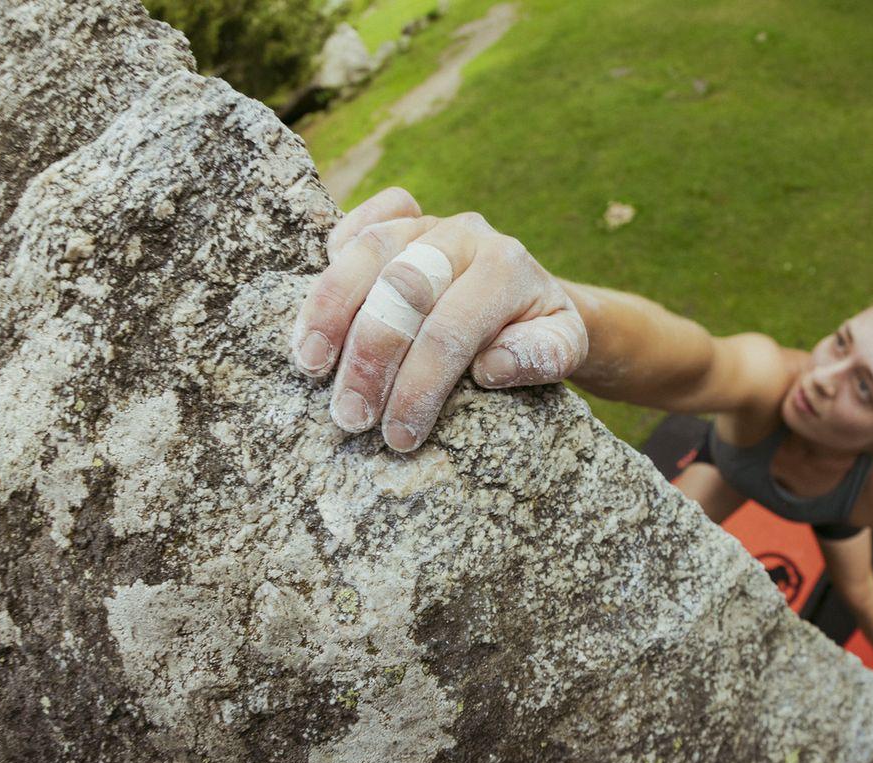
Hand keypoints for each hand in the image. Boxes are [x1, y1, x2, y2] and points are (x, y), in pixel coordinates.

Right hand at [290, 188, 588, 450]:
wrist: (535, 297)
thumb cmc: (540, 333)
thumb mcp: (563, 351)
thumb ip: (544, 357)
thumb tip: (493, 366)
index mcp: (506, 267)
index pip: (450, 330)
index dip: (418, 385)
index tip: (399, 434)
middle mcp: (465, 235)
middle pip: (402, 288)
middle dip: (370, 356)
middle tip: (350, 415)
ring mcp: (428, 222)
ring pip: (369, 251)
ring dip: (330, 311)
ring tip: (309, 365)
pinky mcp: (400, 219)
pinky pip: (363, 218)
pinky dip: (334, 251)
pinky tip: (317, 300)